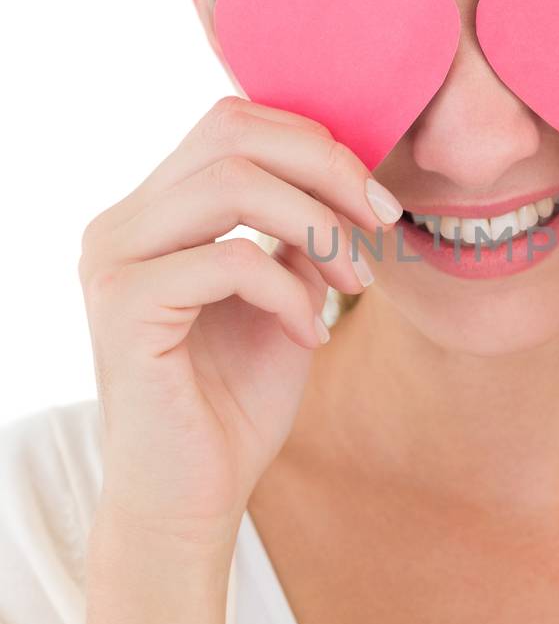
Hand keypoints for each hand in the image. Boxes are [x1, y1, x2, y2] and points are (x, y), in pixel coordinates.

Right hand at [78, 96, 388, 562]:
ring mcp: (113, 262)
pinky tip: (310, 334)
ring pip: (231, 181)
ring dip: (317, 223)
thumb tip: (346, 171)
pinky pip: (230, 260)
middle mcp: (120, 225)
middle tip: (381, 221)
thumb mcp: (285, 297)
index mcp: (151, 213)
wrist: (191, 501)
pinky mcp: (124, 309)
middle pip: (231, 131)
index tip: (376, 202)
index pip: (232, 123)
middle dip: (326, 167)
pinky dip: (288, 291)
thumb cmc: (235, 404)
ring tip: (354, 283)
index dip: (316, 145)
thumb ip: (298, 232)